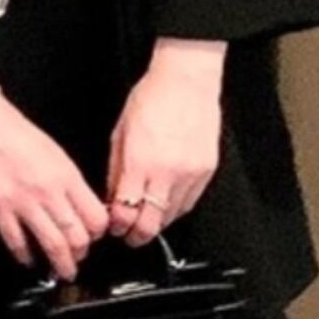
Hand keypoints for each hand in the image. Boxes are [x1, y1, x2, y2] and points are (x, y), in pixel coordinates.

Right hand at [0, 55, 109, 280]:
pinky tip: (26, 258)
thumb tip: (74, 202)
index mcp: (66, 173)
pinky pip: (16, 242)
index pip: (96, 216)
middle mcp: (49, 190)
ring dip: (60, 264)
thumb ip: (64, 178)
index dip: (97, 233)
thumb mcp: (51, 149)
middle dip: (80, 255)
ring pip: (53, 245)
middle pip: (78, 237)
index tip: (93, 237)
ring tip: (60, 270)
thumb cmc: (9, 126)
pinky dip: (25, 256)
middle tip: (77, 259)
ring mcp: (23, 201)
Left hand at [106, 37, 227, 244]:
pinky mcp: (207, 171)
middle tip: (128, 236)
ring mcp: (191, 174)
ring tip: (144, 220)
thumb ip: (116, 170)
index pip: (126, 212)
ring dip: (156, 222)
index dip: (117, 226)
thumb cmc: (151, 99)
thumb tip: (111, 197)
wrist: (186, 82)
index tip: (112, 227)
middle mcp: (168, 172)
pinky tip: (163, 205)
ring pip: (172, 217)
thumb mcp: (119, 133)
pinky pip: (189, 203)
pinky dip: (174, 209)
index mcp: (141, 162)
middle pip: (152, 224)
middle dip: (136, 235)